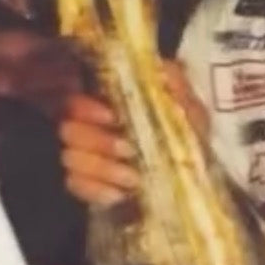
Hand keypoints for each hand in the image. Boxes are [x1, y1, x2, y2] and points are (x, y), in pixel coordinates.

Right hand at [58, 61, 208, 207]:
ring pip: (71, 160)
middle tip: (128, 149)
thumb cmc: (187, 138)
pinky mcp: (88, 188)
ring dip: (102, 168)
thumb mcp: (190, 110)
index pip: (77, 102)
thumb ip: (176, 87)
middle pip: (69, 131)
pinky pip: (76, 187)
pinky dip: (97, 191)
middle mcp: (89, 129)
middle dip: (98, 141)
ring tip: (133, 178)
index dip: (87, 108)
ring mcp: (85, 160)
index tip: (112, 117)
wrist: (196, 180)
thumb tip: (160, 71)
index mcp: (109, 106)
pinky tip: (120, 194)